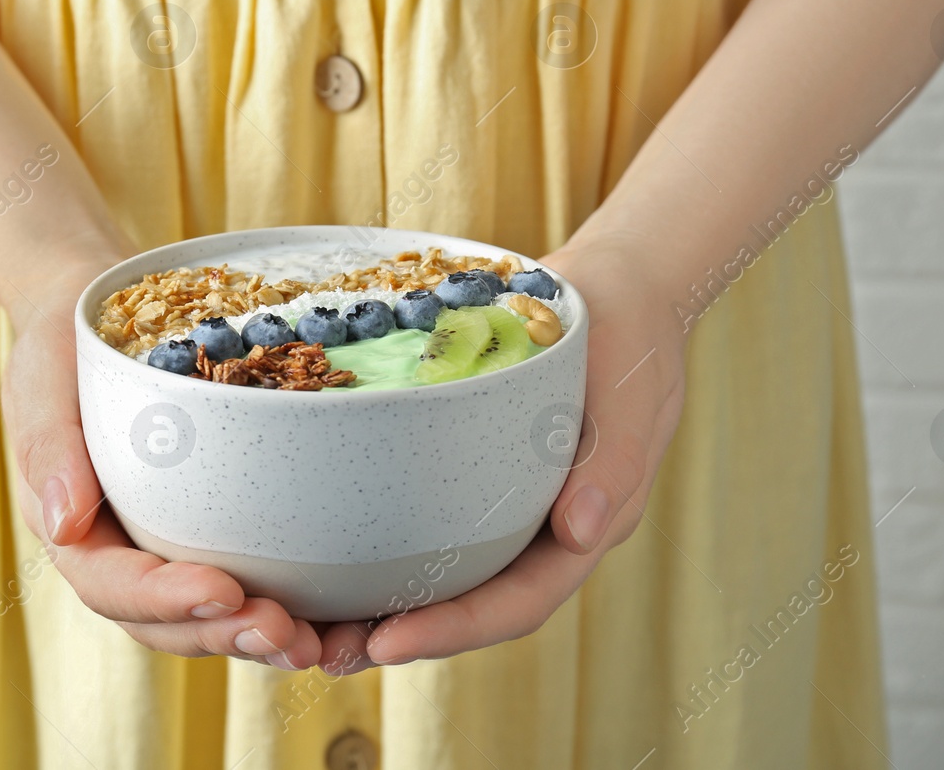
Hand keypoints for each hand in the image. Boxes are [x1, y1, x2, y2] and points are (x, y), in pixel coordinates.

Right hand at [0, 257, 324, 670]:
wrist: (95, 319)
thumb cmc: (64, 347)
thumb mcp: (44, 380)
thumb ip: (50, 448)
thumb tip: (63, 526)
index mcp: (75, 532)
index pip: (113, 586)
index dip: (166, 599)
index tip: (224, 590)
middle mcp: (121, 555)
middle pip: (168, 623)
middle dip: (226, 633)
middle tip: (288, 635)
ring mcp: (167, 550)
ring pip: (210, 617)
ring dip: (260, 636)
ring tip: (320, 643)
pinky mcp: (210, 533)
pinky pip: (246, 582)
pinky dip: (289, 606)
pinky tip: (338, 615)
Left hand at [312, 233, 688, 669]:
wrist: (614, 289)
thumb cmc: (632, 342)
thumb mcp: (633, 397)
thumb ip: (613, 465)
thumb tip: (581, 533)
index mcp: (582, 532)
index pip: (518, 602)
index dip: (456, 629)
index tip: (389, 642)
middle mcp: (540, 532)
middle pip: (469, 605)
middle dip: (402, 634)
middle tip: (327, 652)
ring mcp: (506, 504)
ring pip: (441, 572)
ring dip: (380, 602)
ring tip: (310, 625)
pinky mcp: (474, 471)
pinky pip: (425, 516)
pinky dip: (379, 540)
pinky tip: (324, 544)